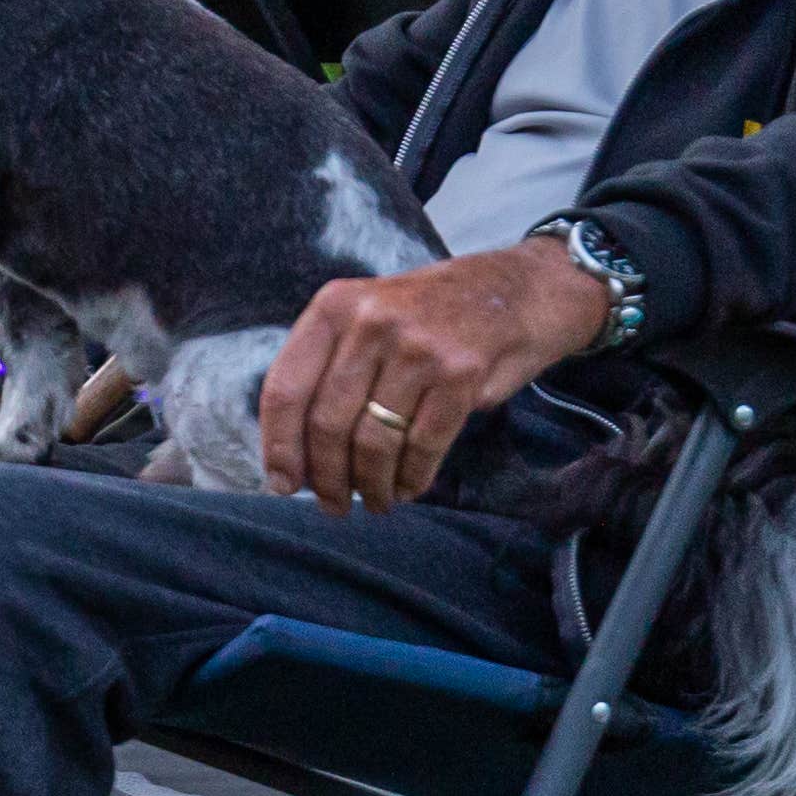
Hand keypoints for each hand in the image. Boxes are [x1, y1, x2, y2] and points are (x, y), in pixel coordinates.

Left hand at [261, 243, 618, 513]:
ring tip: (375, 500)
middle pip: (327, 423)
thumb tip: (293, 450)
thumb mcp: (366, 316)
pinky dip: (410, 478)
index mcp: (334, 307)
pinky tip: (407, 488)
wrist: (515, 291)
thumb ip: (329, 366)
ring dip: (370, 485)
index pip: (286, 388)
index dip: (279, 446)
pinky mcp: (460, 374)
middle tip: (333, 504)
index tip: (281, 483)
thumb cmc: (428, 316)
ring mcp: (416, 347)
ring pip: (373, 441)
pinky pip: (421, 446)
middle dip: (326, 478)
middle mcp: (370, 322)